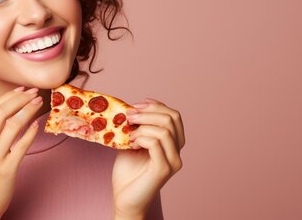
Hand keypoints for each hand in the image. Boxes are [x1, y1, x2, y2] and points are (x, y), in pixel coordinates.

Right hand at [0, 87, 42, 219]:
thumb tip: (3, 112)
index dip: (7, 97)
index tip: (21, 90)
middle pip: (1, 113)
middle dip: (20, 99)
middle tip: (34, 92)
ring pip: (13, 125)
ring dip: (28, 111)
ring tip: (39, 103)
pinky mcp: (6, 169)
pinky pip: (21, 146)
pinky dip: (30, 132)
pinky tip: (37, 124)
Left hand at [112, 98, 184, 219]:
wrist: (124, 198)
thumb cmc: (128, 172)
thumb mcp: (132, 142)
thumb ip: (137, 127)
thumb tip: (131, 108)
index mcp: (173, 144)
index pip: (174, 116)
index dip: (157, 106)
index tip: (137, 104)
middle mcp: (177, 152)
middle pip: (172, 119)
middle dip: (148, 112)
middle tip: (128, 116)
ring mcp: (173, 161)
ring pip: (165, 130)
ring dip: (143, 126)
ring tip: (128, 133)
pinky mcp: (163, 169)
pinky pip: (155, 143)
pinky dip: (141, 138)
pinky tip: (131, 144)